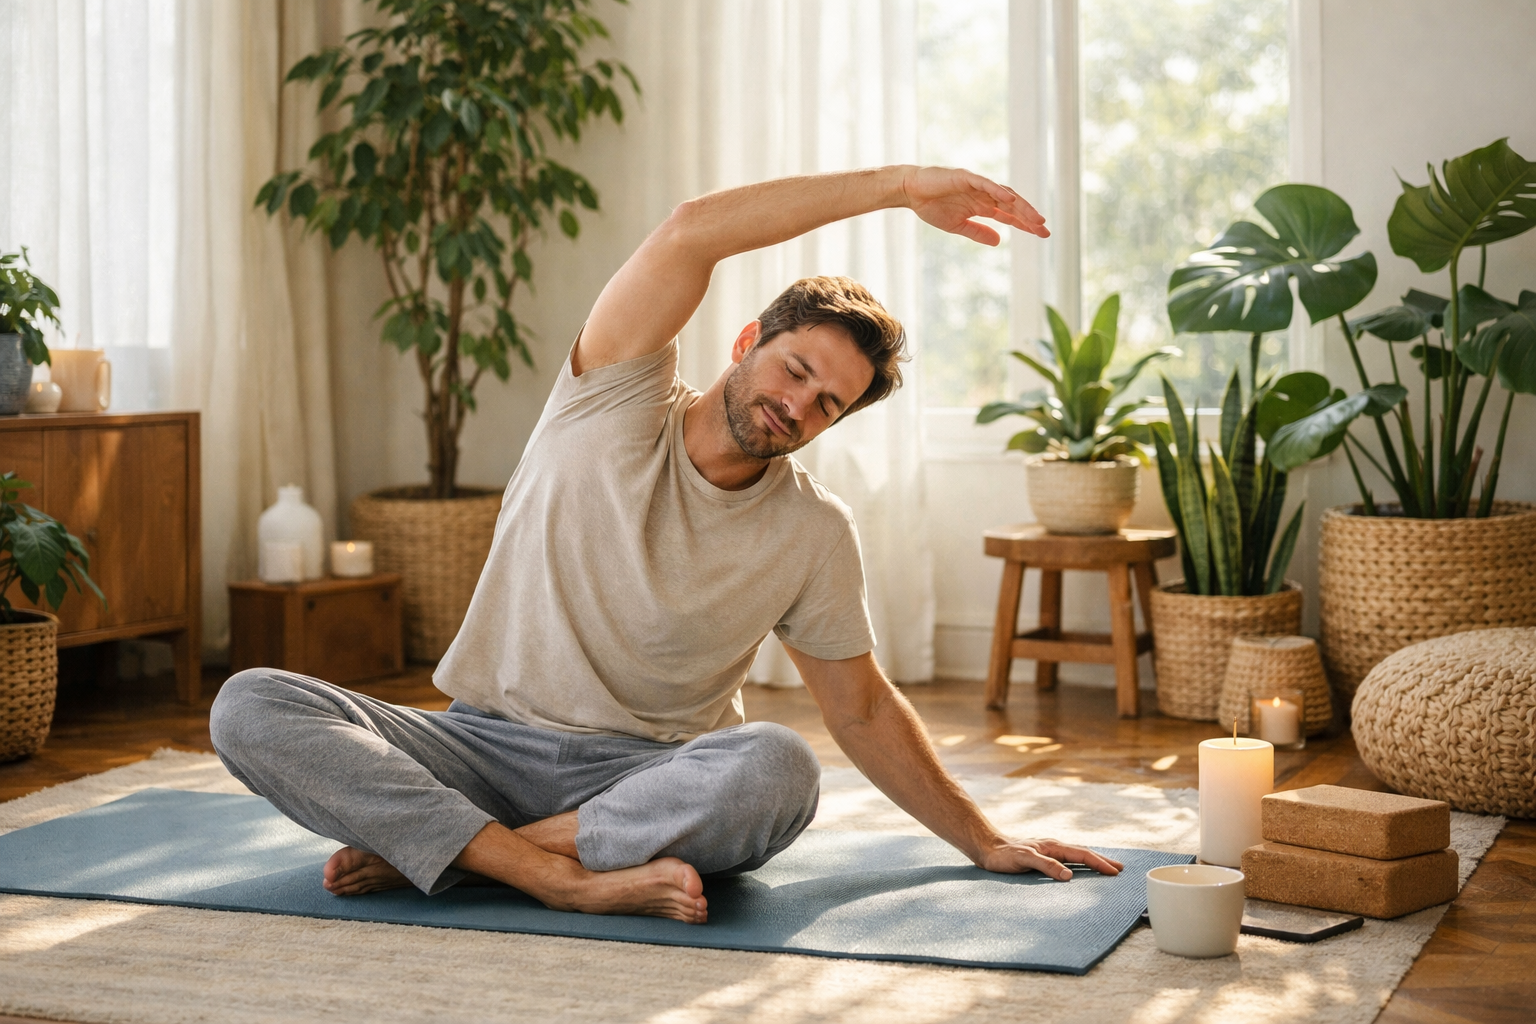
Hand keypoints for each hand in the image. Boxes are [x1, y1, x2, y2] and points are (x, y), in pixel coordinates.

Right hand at [900, 166, 1049, 243]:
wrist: (910, 191)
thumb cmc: (931, 206)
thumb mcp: (957, 226)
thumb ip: (978, 232)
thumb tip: (999, 242)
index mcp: (982, 206)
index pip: (1010, 215)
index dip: (1026, 224)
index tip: (1042, 234)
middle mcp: (983, 194)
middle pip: (1012, 205)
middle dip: (1029, 217)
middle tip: (1044, 229)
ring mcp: (976, 184)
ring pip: (1004, 194)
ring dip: (1020, 206)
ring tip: (1034, 218)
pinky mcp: (965, 177)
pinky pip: (985, 183)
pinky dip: (997, 191)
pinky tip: (1010, 201)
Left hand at [974, 837, 1124, 880]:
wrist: (987, 849)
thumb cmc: (1003, 856)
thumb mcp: (1024, 860)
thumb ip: (1046, 866)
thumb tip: (1069, 876)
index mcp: (1053, 846)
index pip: (1082, 854)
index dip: (1099, 863)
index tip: (1115, 872)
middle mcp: (1053, 846)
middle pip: (1083, 852)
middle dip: (1102, 860)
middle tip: (1120, 869)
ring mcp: (1049, 850)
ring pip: (1076, 854)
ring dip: (1093, 860)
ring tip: (1106, 867)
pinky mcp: (1042, 856)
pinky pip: (1067, 858)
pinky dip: (1080, 862)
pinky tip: (1080, 868)